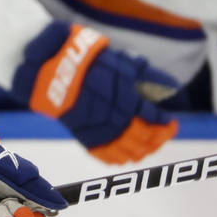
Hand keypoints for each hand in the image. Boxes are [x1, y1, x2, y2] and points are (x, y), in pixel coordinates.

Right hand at [14, 23, 177, 163]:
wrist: (47, 66)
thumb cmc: (84, 58)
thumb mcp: (117, 58)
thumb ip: (144, 73)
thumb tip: (169, 87)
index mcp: (121, 95)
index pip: (151, 118)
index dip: (164, 123)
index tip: (169, 121)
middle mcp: (111, 115)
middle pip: (142, 137)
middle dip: (157, 138)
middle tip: (164, 132)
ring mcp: (96, 127)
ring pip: (126, 150)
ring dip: (142, 150)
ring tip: (149, 144)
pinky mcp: (81, 134)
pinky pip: (104, 155)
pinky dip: (118, 158)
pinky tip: (127, 155)